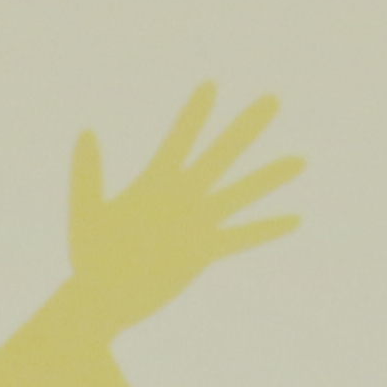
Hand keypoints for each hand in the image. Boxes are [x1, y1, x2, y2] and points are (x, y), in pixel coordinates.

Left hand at [57, 86, 299, 342]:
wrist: (101, 301)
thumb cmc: (89, 258)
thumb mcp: (87, 213)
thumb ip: (87, 174)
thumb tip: (86, 132)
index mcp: (155, 183)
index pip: (180, 139)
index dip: (195, 114)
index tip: (211, 85)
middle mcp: (182, 197)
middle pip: (221, 154)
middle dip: (245, 128)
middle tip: (272, 99)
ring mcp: (196, 223)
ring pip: (240, 193)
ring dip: (268, 177)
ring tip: (300, 160)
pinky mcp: (203, 252)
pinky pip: (241, 238)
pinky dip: (266, 229)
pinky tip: (294, 219)